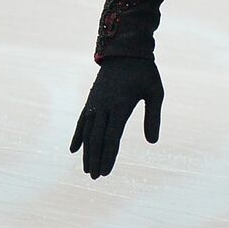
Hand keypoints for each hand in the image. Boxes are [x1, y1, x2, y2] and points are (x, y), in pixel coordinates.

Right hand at [69, 56, 163, 178]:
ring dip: (87, 152)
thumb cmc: (144, 72)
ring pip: (87, 132)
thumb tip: (152, 142)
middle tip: (95, 177)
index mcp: (119, 105)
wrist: (125, 50)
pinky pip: (82, 121)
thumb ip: (153, 117)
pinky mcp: (91, 100)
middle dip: (96, 158)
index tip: (106, 171)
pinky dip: (78, 136)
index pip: (112, 136)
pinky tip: (74, 150)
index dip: (108, 155)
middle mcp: (103, 106)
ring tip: (87, 169)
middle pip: (97, 138)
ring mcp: (94, 103)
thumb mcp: (155, 93)